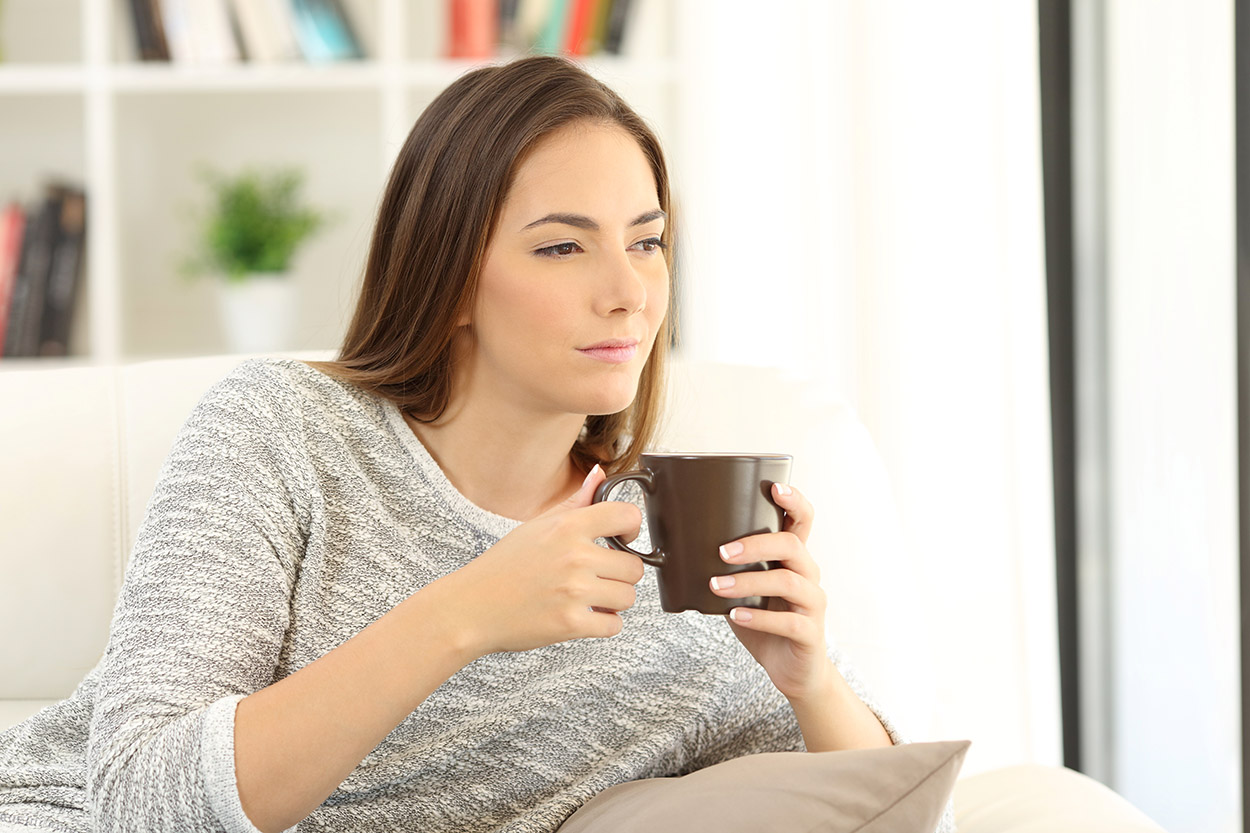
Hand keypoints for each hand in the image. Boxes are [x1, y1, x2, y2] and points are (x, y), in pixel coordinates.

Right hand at [433, 465, 645, 657]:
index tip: (624, 538)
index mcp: (568, 527)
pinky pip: (614, 626)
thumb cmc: (504, 565)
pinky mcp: (571, 624)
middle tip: (599, 576)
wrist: (472, 607)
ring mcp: (574, 592)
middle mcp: (574, 557)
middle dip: (621, 574)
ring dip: (613, 601)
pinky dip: (604, 624)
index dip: (632, 528)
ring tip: (591, 597)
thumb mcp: (538, 525)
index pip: (627, 516)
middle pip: (635, 567)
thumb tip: (600, 474)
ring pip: (628, 597)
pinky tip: (585, 615)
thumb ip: (576, 501)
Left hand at [710, 482, 834, 702]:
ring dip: (747, 581)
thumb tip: (679, 546)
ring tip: (716, 586)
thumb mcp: (746, 589)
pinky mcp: (809, 633)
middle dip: (755, 544)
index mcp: (795, 559)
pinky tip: (736, 614)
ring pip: (788, 581)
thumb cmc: (766, 622)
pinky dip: (759, 617)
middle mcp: (809, 575)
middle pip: (792, 545)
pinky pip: (788, 621)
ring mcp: (812, 604)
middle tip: (721, 552)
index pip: (803, 520)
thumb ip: (728, 569)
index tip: (775, 488)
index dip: (794, 500)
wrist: (792, 670)